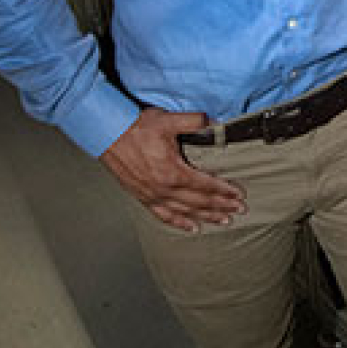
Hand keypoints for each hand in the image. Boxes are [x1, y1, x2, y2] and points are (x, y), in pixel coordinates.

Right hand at [101, 108, 246, 230]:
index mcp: (173, 172)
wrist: (106, 134)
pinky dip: (179, 222)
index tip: (239, 195)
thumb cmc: (135, 128)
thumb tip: (215, 121)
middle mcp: (164, 188)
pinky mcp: (142, 197)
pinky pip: (163, 215)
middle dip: (222, 206)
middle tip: (240, 210)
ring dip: (206, 217)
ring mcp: (153, 195)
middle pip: (200, 201)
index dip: (224, 191)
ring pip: (185, 211)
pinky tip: (191, 227)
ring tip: (223, 221)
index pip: (206, 185)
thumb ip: (194, 121)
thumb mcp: (167, 120)